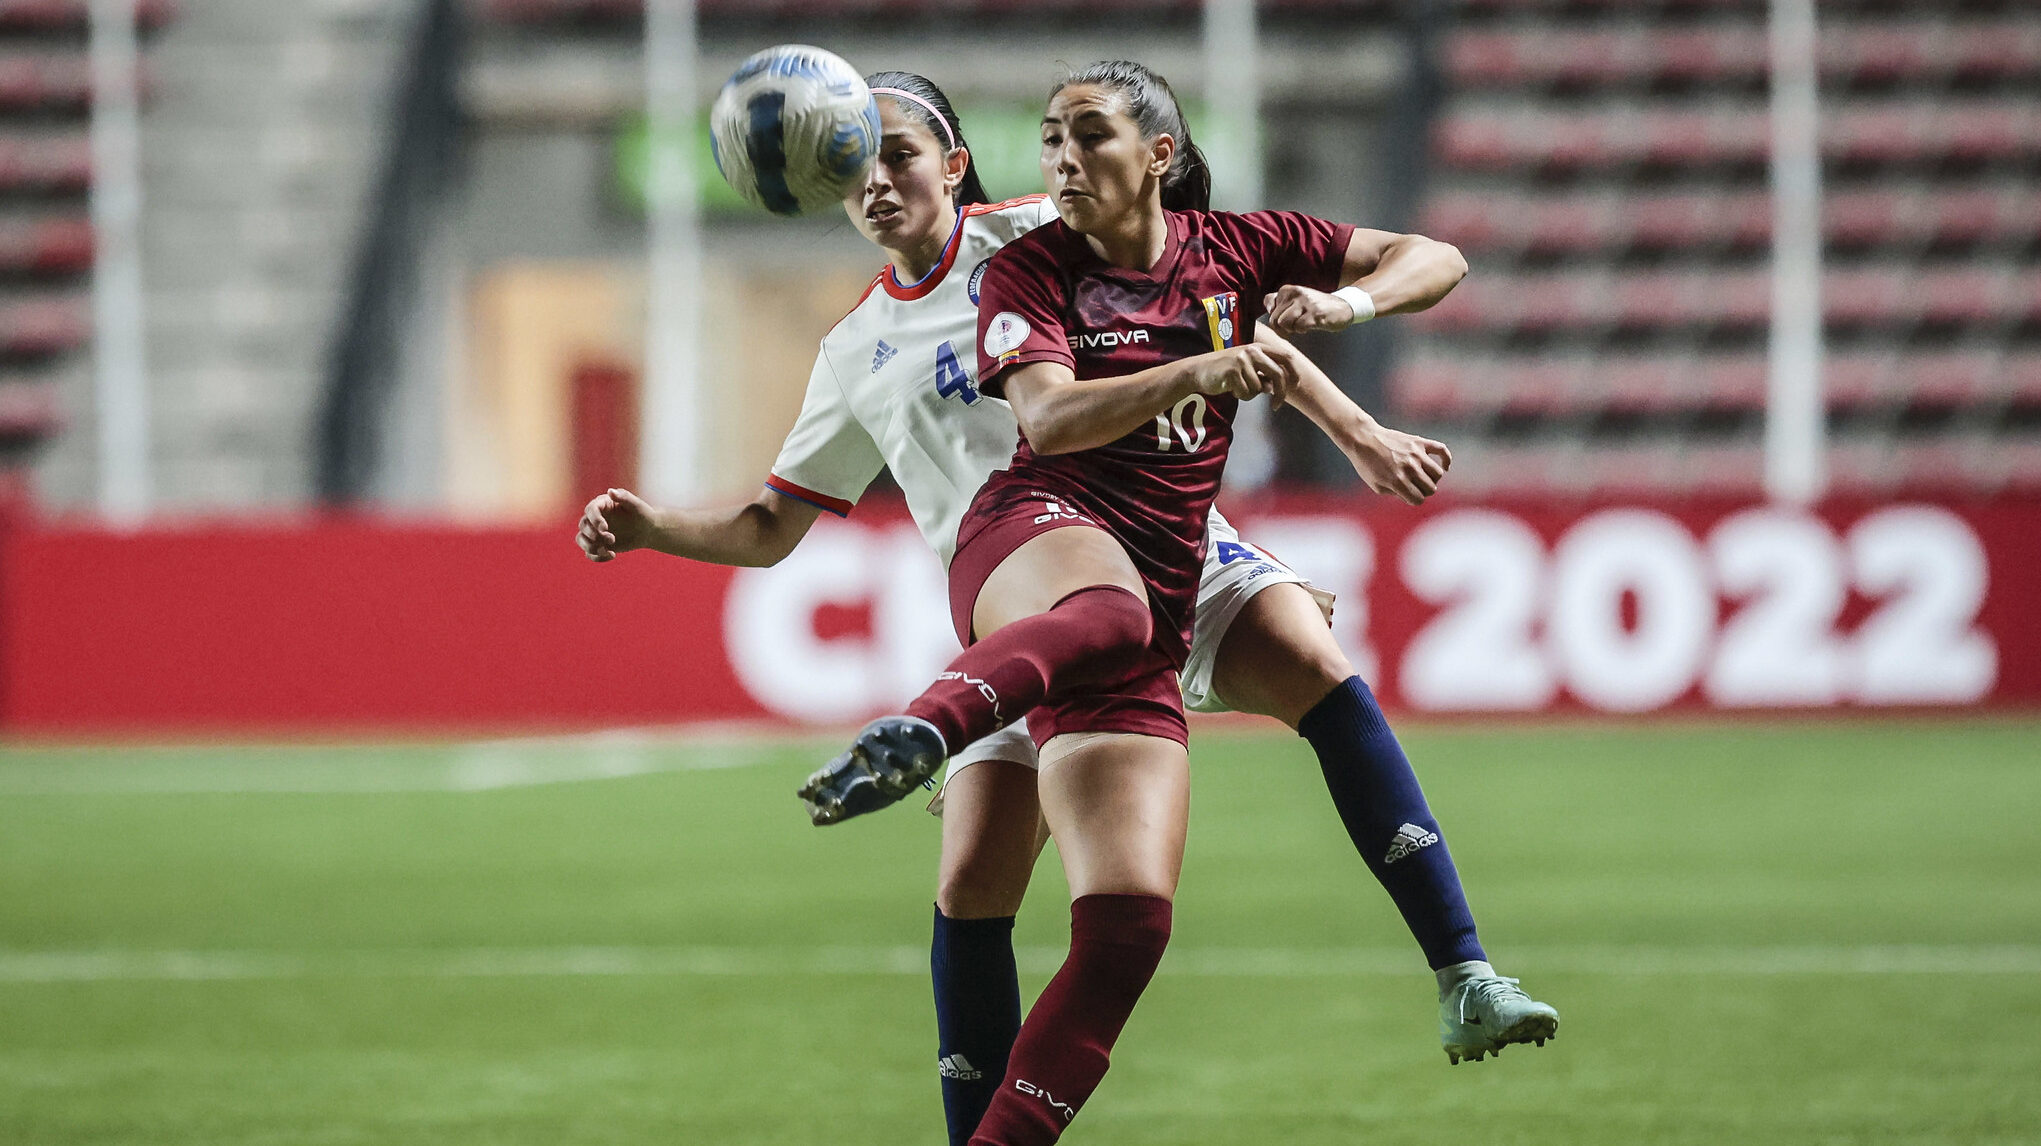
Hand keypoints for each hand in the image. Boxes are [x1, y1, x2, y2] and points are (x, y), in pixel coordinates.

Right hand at [576, 487, 660, 561]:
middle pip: (583, 525)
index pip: (590, 510)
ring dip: (591, 547)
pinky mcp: (597, 544)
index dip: (595, 519)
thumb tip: (610, 491)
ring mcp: (594, 531)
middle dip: (594, 534)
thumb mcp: (636, 505)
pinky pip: (588, 552)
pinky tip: (612, 555)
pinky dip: (596, 557)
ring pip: (580, 539)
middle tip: (612, 539)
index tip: (605, 528)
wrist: (647, 530)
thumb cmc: (642, 514)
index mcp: (602, 504)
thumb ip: (624, 497)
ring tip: (607, 551)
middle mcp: (594, 517)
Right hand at [1182, 344, 1300, 408]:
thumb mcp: (1247, 368)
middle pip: (1278, 374)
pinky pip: (1246, 393)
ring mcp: (1242, 360)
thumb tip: (1274, 387)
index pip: (1286, 357)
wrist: (1198, 370)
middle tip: (1276, 406)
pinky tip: (1230, 388)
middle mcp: (1252, 351)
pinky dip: (1240, 396)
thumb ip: (1263, 374)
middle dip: (1280, 392)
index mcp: (1258, 348)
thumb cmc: (1224, 371)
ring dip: (1250, 394)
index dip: (1294, 372)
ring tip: (1238, 387)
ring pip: (1260, 387)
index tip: (1295, 386)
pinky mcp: (1232, 372)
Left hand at [1263, 284, 1362, 334]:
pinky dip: (1303, 330)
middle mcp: (1295, 293)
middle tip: (1296, 326)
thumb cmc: (1316, 307)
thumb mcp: (1295, 300)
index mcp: (1288, 289)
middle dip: (1283, 328)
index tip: (1286, 319)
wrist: (1344, 306)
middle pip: (1274, 319)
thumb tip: (1268, 308)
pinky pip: (1299, 327)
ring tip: (1302, 325)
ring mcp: (1306, 302)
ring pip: (1284, 323)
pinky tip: (1311, 326)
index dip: (1275, 318)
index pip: (1269, 307)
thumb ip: (1277, 301)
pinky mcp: (1315, 313)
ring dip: (1292, 329)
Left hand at [1343, 424, 1451, 505]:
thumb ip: (1397, 494)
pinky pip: (1442, 450)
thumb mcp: (1377, 486)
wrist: (1363, 439)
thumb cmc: (1367, 465)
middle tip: (1413, 485)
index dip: (1414, 500)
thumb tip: (1416, 496)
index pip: (1418, 500)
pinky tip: (1444, 467)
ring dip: (1432, 478)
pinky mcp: (1419, 442)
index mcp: (1397, 481)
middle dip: (1423, 490)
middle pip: (1430, 488)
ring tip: (1422, 475)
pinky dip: (1446, 460)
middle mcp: (1409, 468)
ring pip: (1438, 474)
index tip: (1407, 494)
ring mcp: (1416, 454)